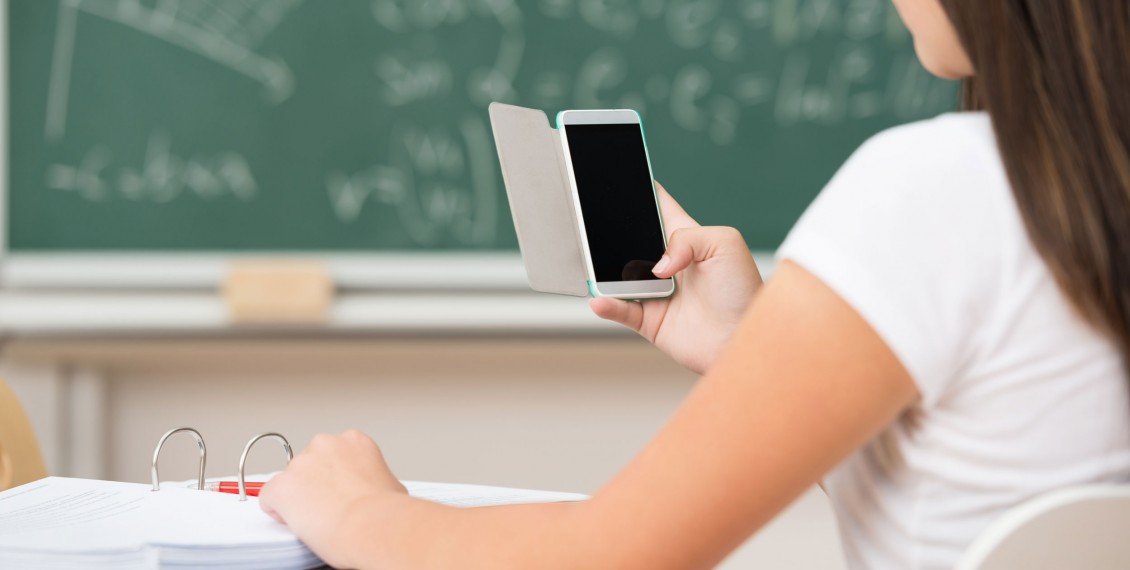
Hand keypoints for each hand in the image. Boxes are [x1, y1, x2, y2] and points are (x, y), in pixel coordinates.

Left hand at [258, 430, 406, 568]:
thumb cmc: (385, 511)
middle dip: (316, 484)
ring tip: (318, 518)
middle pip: (310, 464)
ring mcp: (300, 463)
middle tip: (329, 507)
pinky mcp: (280, 486)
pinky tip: (296, 521)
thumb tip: (373, 491)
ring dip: (299, 497)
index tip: (340, 491)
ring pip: (291, 481)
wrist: (370, 525)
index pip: (334, 454)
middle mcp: (325, 444)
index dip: (336, 477)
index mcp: (354, 441)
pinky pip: (269, 498)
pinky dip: (278, 511)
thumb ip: (373, 478)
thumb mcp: (392, 484)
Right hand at [590, 183, 761, 373]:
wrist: (744, 338)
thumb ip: (687, 238)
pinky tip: (601, 299)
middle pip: (630, 240)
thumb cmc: (744, 292)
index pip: (659, 208)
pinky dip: (607, 305)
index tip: (623, 178)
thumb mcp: (725, 243)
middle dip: (611, 231)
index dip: (643, 192)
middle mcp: (668, 264)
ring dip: (604, 270)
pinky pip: (620, 310)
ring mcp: (656, 291)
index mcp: (687, 238)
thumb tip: (657, 264)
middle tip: (594, 223)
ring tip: (596, 266)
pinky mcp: (650, 320)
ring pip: (618, 275)